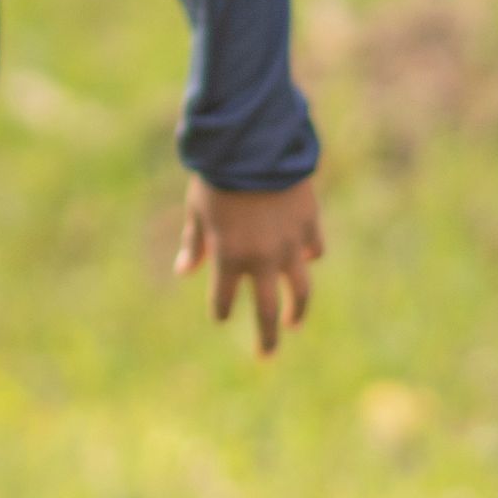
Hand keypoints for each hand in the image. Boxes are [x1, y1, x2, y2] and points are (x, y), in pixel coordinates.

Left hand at [176, 172, 320, 359]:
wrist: (255, 141)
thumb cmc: (218, 174)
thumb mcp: (198, 208)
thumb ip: (194, 243)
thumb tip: (184, 272)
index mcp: (228, 257)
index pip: (222, 300)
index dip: (219, 310)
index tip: (220, 315)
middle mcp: (260, 259)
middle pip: (265, 311)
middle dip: (266, 337)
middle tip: (266, 356)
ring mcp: (288, 245)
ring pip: (298, 290)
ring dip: (296, 310)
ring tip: (294, 322)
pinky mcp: (308, 225)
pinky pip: (312, 250)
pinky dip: (307, 257)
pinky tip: (304, 262)